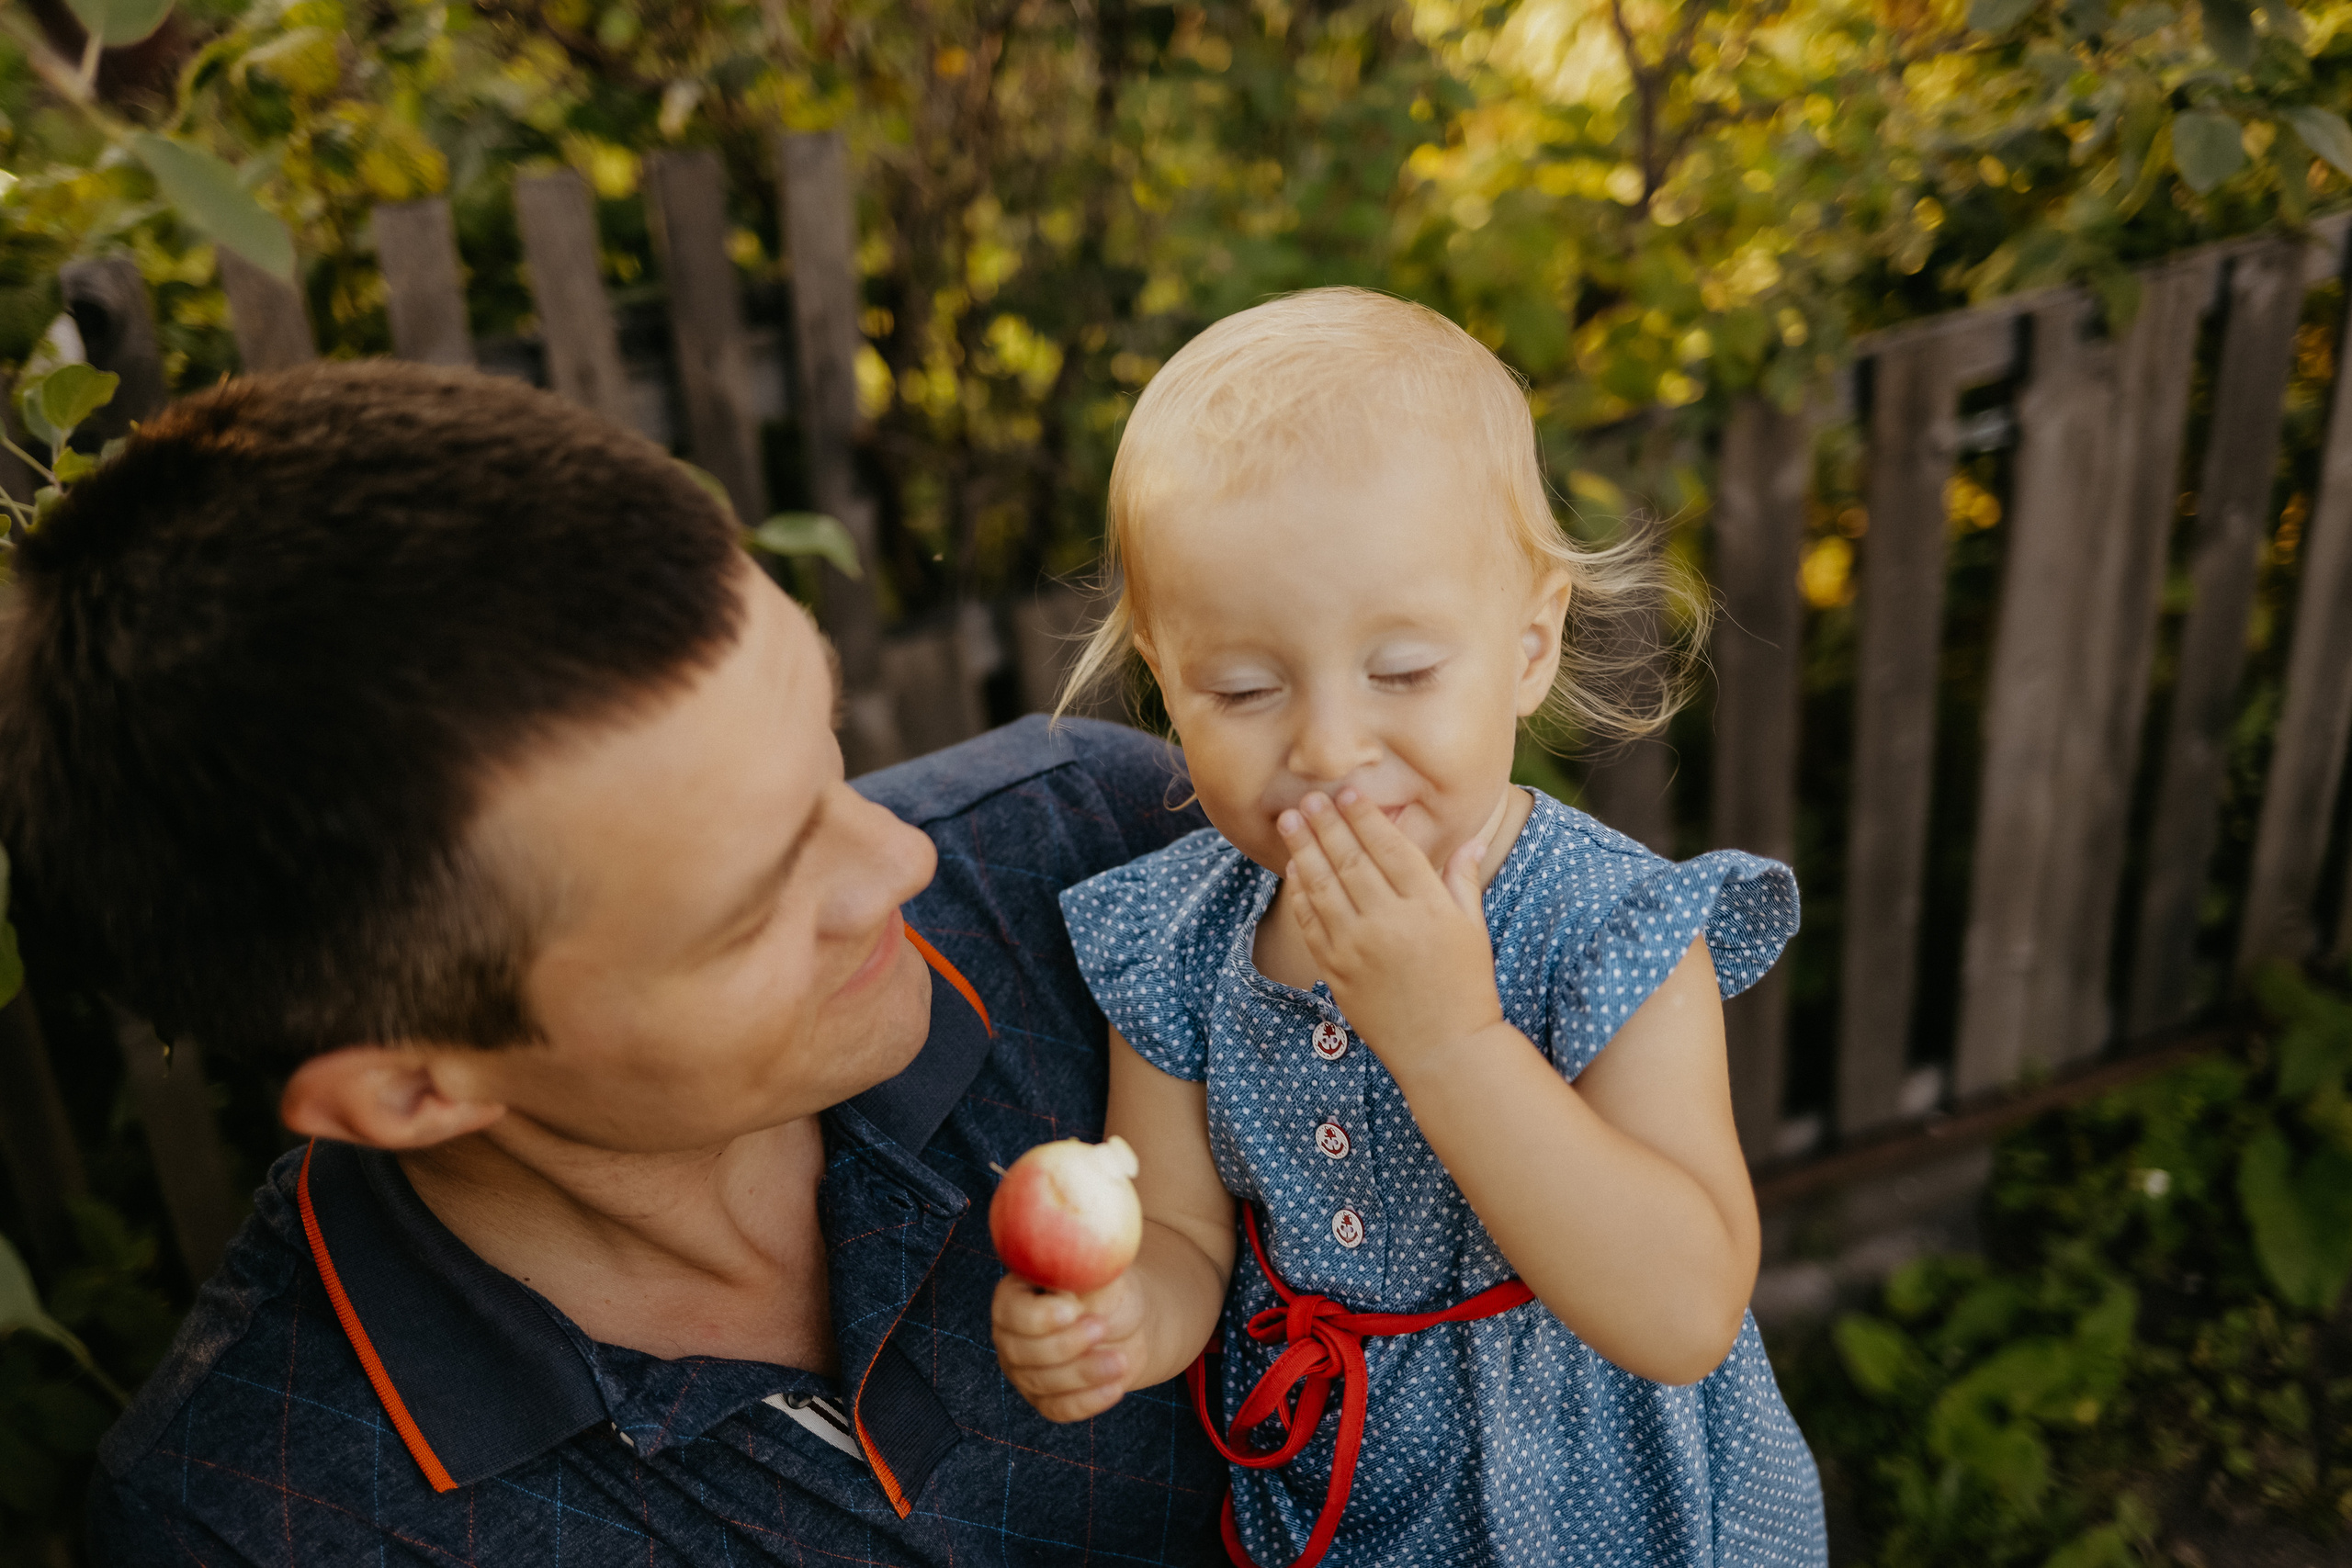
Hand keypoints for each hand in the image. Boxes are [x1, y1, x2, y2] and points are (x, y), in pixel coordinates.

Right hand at [991, 1267, 1148, 1422]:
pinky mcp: (1044, 1398)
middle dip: (1065, 1345)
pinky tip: (1115, 1388)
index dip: (1039, 1316)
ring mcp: (1023, 1370)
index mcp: (1015, 1295)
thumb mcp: (1100, 1275)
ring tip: (1120, 1361)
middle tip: (1102, 1328)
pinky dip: (1088, 1401)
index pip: (1012, 1311)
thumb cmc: (1108, 1292)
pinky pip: (1058, 1408)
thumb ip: (1083, 1275)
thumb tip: (1073, 1280)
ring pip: (1042, 1382)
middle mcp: (1010, 1335)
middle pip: (1022, 1351)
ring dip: (1083, 1374)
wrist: (1124, 1325)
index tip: (1074, 1309)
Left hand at [1277, 788, 1506, 1076]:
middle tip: (1310, 798)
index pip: (1388, 848)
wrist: (1444, 1050)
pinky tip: (1294, 870)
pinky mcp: (1336, 971)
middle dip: (1327, 824)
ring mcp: (1357, 947)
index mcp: (1427, 906)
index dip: (1365, 817)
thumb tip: (1471, 839)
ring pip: (1322, 886)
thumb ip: (1462, 881)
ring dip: (1303, 849)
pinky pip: (1310, 924)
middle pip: (1349, 860)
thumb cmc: (1466, 987)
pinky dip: (1299, 894)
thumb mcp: (1474, 930)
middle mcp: (1389, 922)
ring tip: (1290, 821)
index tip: (1348, 793)